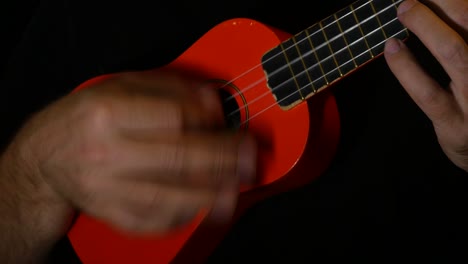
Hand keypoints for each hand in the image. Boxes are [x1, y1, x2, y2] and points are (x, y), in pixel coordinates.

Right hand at [14, 69, 255, 234]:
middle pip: (177, 158)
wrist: (45, 157)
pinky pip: (150, 221)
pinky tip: (202, 208)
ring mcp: (106, 188)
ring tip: (236, 190)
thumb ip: (167, 89)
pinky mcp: (108, 213)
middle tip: (249, 158)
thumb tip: (211, 100)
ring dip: (209, 194)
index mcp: (108, 113)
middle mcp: (106, 152)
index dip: (206, 119)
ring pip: (167, 196)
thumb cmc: (87, 118)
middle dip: (222, 159)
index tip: (225, 120)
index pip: (171, 117)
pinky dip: (181, 217)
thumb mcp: (119, 87)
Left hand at [384, 0, 467, 170]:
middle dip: (444, 2)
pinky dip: (405, 66)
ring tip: (405, 9)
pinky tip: (391, 47)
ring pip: (453, 52)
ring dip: (426, 25)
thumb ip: (463, 39)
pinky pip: (426, 91)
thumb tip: (443, 8)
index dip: (455, 0)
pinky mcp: (454, 122)